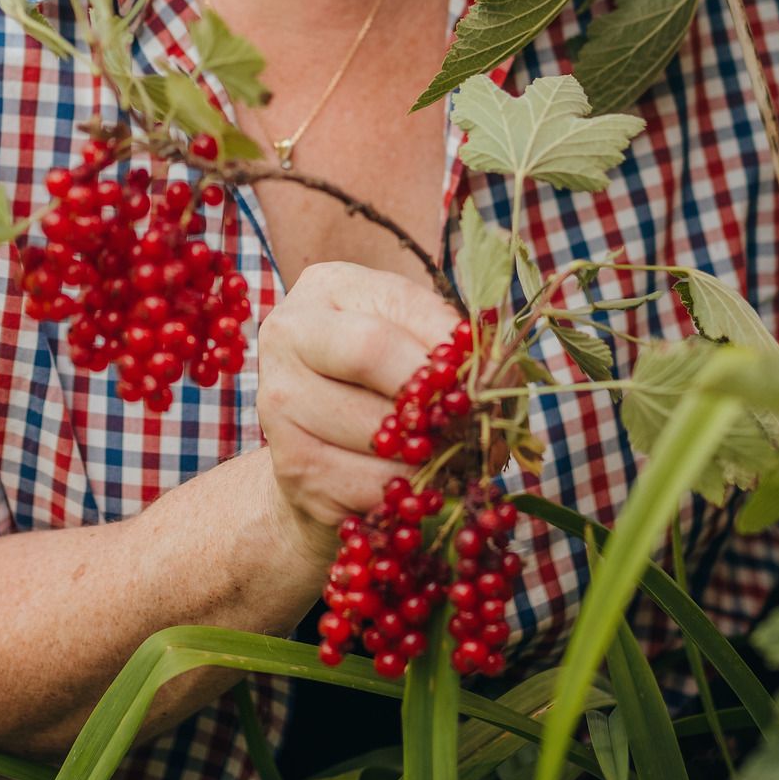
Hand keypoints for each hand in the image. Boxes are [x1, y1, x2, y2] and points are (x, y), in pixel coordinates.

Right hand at [254, 262, 459, 563]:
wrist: (319, 459)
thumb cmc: (383, 389)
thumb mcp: (415, 347)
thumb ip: (455, 350)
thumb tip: (500, 375)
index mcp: (328, 287)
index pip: (402, 305)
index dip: (453, 345)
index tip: (486, 379)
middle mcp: (288, 332)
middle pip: (372, 351)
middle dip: (434, 393)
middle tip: (472, 422)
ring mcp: (279, 399)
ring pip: (374, 424)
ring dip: (430, 451)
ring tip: (455, 458)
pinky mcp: (289, 463)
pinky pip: (369, 481)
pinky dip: (409, 492)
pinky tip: (420, 486)